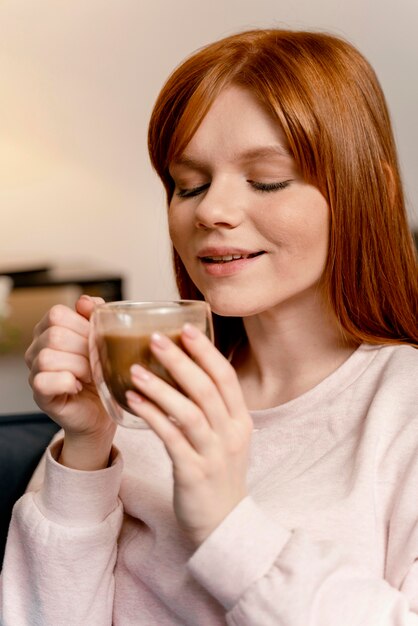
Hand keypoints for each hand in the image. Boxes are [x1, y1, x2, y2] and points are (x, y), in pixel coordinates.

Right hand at [25, 295, 115, 468]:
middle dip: (84, 348)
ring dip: (79, 366)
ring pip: (49, 357)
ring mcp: (35, 371)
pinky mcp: (40, 394)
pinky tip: (78, 386)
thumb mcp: (104, 340)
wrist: (102, 412)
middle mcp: (37, 349)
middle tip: (97, 362)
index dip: (82, 326)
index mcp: (50, 330)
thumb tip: (85, 302)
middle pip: (55, 335)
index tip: (96, 341)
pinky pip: (45, 380)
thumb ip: (95, 317)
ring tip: (91, 376)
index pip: (57, 313)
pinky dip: (67, 382)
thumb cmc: (102, 375)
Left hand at [126, 323, 252, 545]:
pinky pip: (171, 438)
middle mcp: (231, 433)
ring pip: (189, 412)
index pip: (226, 377)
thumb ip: (213, 407)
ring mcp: (214, 453)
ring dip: (161, 388)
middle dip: (180, 361)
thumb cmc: (218, 472)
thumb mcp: (226, 437)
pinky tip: (133, 401)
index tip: (186, 328)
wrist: (222, 523)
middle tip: (155, 339)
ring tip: (135, 369)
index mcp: (240, 420)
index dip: (206, 351)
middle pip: (207, 389)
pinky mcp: (193, 472)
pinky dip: (152, 416)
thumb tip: (185, 371)